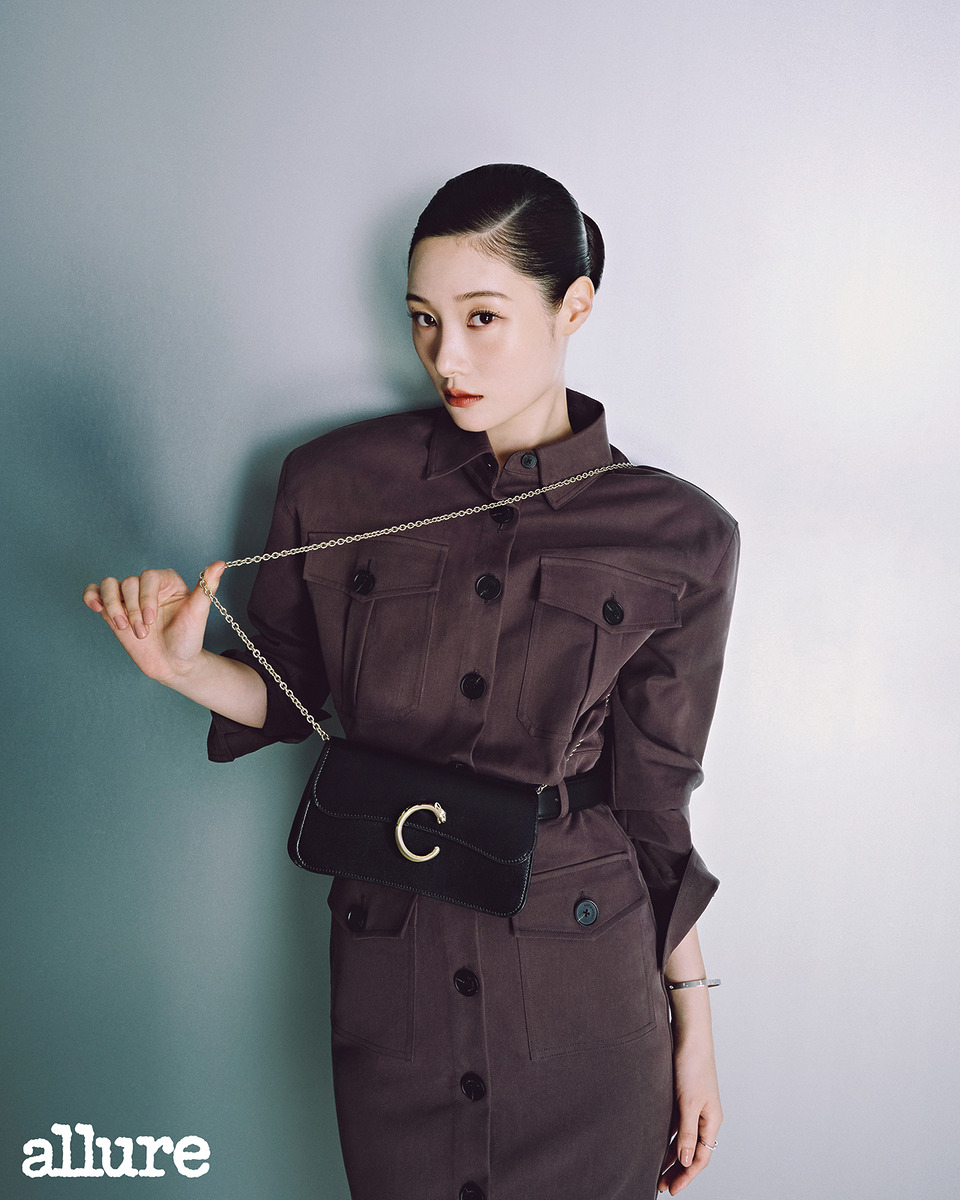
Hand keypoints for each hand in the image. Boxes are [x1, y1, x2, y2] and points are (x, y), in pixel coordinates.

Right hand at [82, 562, 226, 683]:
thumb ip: (207, 587)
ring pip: (109, 585)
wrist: (173, 664)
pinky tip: (95, 606)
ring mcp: (129, 598)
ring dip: (113, 607)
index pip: (148, 576)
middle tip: (143, 633)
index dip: (145, 598)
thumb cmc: (188, 640)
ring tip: (123, 626)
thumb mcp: (198, 614)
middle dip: (133, 610)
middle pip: (127, 583)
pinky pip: (96, 593)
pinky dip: (91, 596)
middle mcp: (148, 586)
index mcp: (168, 581)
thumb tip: (220, 563)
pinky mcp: (114, 610)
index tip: (151, 620)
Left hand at [658, 1038, 722, 1193]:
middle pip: (693, 1152)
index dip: (687, 1176)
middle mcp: (705, 1117)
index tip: (672, 1189)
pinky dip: (668, 1139)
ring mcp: (694, 1108)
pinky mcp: (683, 1099)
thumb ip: (687, 1132)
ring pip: (683, 1140)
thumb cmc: (692, 1065)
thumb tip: (686, 1161)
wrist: (689, 1036)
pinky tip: (656, 1147)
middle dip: (679, 1171)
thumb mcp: (688, 1102)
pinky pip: (676, 1127)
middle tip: (662, 1186)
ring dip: (671, 1157)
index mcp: (712, 1121)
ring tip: (657, 1173)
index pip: (702, 1157)